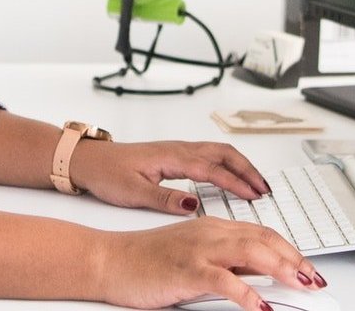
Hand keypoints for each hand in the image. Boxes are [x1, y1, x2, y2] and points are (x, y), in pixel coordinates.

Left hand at [69, 138, 270, 213]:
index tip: (254, 194)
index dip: (236, 182)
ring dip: (240, 165)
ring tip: (256, 183)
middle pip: (223, 154)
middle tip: (265, 189)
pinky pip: (208, 154)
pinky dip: (226, 163)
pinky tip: (230, 176)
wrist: (89, 160)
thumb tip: (194, 205)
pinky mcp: (174, 154)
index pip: (212, 169)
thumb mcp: (134, 192)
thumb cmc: (107, 173)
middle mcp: (178, 149)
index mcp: (171, 157)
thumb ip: (165, 199)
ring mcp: (177, 150)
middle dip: (247, 170)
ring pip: (218, 151)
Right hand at [88, 216, 327, 309]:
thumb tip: (255, 277)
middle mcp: (210, 233)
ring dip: (281, 269)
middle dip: (295, 259)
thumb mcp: (192, 257)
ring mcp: (199, 249)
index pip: (263, 233)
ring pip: (251, 252)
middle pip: (264, 240)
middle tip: (315, 278)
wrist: (110, 260)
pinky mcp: (186, 270)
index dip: (290, 249)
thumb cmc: (146, 261)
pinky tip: (261, 307)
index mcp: (213, 227)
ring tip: (301, 285)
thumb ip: (223, 263)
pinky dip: (246, 294)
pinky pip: (224, 281)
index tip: (308, 267)